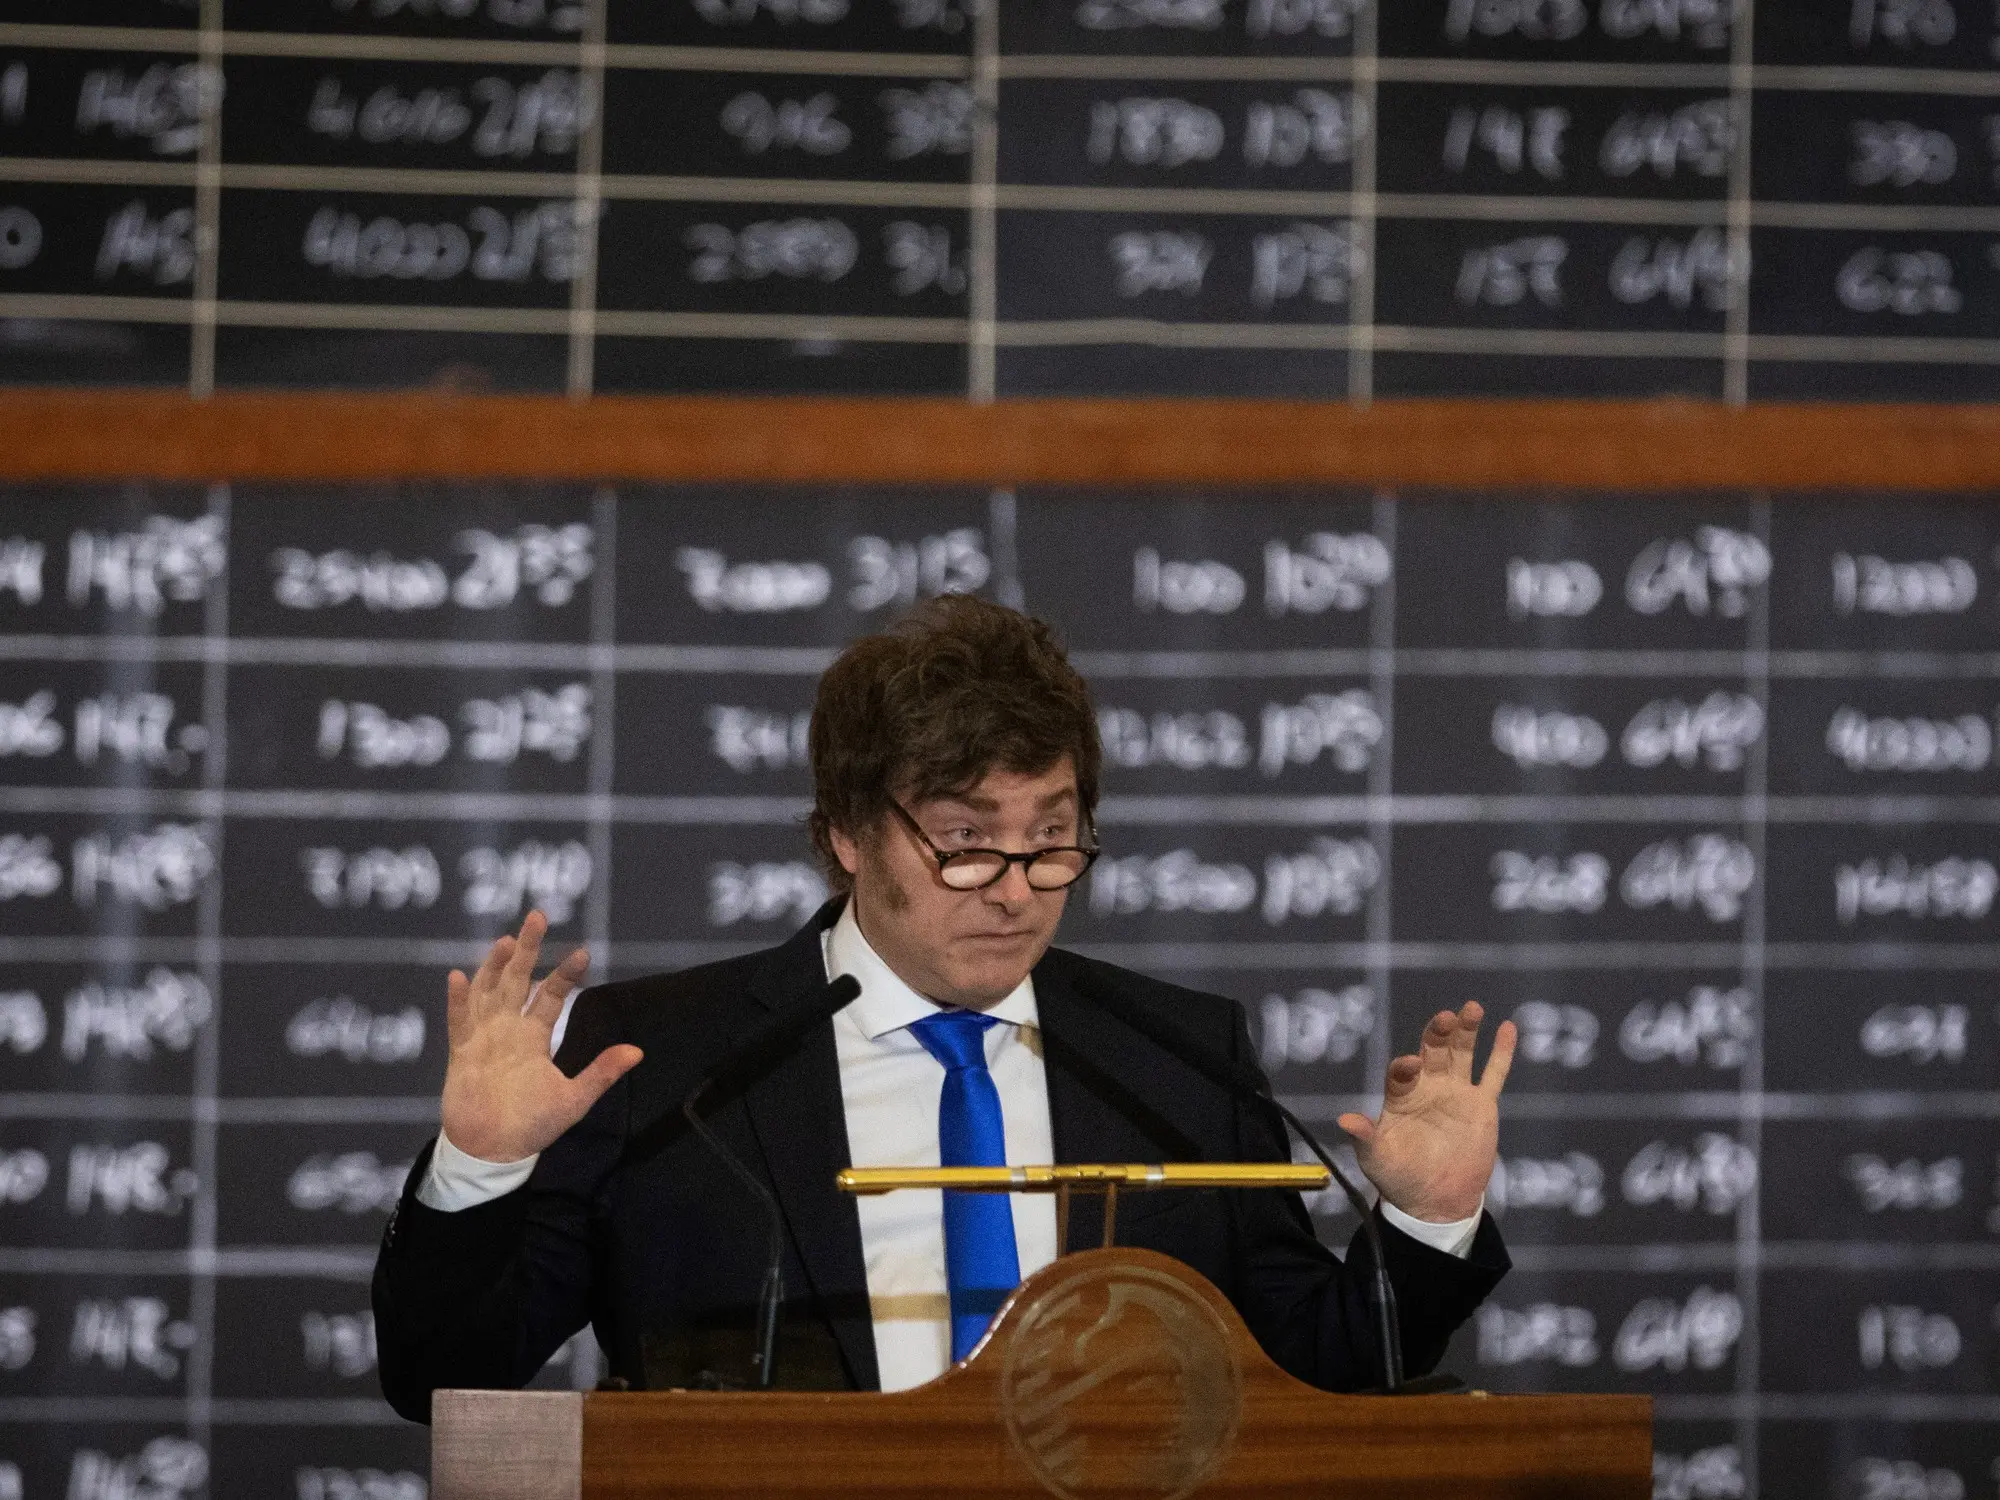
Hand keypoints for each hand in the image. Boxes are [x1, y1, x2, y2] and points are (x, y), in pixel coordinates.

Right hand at [439, 910, 642, 1163]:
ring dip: (494, 966)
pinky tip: (458, 976)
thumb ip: (601, 1073)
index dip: (565, 975)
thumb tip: (638, 1051)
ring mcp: (484, 1038)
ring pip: (488, 992)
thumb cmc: (533, 1125)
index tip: (583, 953)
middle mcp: (509, 1030)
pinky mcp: (461, 1053)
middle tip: (538, 916)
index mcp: (535, 1037)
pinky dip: (457, 1000)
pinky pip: (458, 1022)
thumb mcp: (574, 1099)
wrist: (495, 1151)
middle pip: (518, 980)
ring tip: (505, 940)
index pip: (551, 996)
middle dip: (527, 949)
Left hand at [1336, 1001, 1514, 1223]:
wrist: (1436, 1202)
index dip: (1405, 1067)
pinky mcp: (1482, 1106)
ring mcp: (1456, 1093)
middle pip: (1433, 1052)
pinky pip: (1493, 1075)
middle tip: (1444, 1017)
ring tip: (1471, 1009)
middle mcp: (1429, 1087)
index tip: (1410, 1064)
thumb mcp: (1377, 1159)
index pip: (1401, 1072)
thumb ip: (1365, 1137)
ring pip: (1462, 1054)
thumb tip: (1344, 1120)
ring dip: (1466, 1031)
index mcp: (1401, 1096)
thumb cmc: (1400, 1178)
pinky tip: (1507, 1028)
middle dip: (1437, 1034)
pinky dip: (1501, 1053)